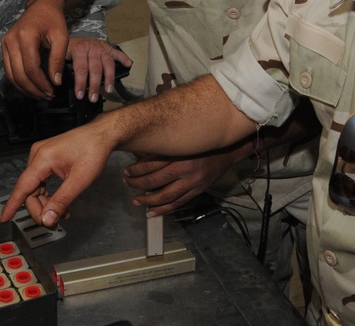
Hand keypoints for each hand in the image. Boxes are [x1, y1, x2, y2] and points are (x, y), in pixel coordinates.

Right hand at [0, 121, 113, 227]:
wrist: (102, 134)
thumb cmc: (93, 151)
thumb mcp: (79, 181)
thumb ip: (61, 201)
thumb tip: (46, 220)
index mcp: (42, 158)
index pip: (22, 186)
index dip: (12, 204)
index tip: (3, 219)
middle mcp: (37, 155)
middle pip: (30, 190)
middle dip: (40, 208)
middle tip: (55, 223)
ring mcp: (41, 155)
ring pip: (35, 187)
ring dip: (46, 202)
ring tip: (63, 214)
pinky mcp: (47, 157)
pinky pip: (41, 180)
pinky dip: (48, 193)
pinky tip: (59, 202)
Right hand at [1, 0, 69, 99]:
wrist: (42, 5)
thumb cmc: (53, 19)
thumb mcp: (61, 37)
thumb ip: (58, 59)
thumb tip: (56, 82)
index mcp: (25, 36)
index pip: (31, 68)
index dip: (41, 83)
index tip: (52, 91)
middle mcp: (10, 40)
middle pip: (18, 74)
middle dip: (32, 89)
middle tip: (46, 96)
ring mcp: (5, 43)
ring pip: (10, 74)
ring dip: (24, 88)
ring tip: (39, 94)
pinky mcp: (4, 46)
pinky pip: (9, 69)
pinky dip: (19, 81)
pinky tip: (31, 86)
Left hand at [66, 37, 132, 102]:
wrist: (67, 33)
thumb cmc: (66, 48)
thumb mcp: (60, 56)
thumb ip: (61, 67)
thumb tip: (59, 82)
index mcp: (78, 49)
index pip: (80, 68)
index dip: (80, 83)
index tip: (80, 95)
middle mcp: (91, 47)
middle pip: (95, 68)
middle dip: (94, 85)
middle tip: (93, 98)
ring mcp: (100, 47)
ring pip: (107, 63)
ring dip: (109, 77)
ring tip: (109, 90)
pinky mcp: (106, 46)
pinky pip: (116, 52)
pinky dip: (123, 58)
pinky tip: (129, 64)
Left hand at [123, 150, 238, 214]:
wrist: (228, 151)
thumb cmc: (203, 143)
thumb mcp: (182, 141)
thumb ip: (163, 148)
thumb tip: (140, 155)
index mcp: (180, 153)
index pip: (151, 163)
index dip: (136, 169)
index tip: (127, 170)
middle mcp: (186, 169)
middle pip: (155, 180)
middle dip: (137, 183)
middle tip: (127, 183)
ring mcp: (192, 182)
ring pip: (165, 196)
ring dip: (148, 200)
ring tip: (136, 201)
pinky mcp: (197, 191)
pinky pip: (178, 203)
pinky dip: (163, 210)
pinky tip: (151, 212)